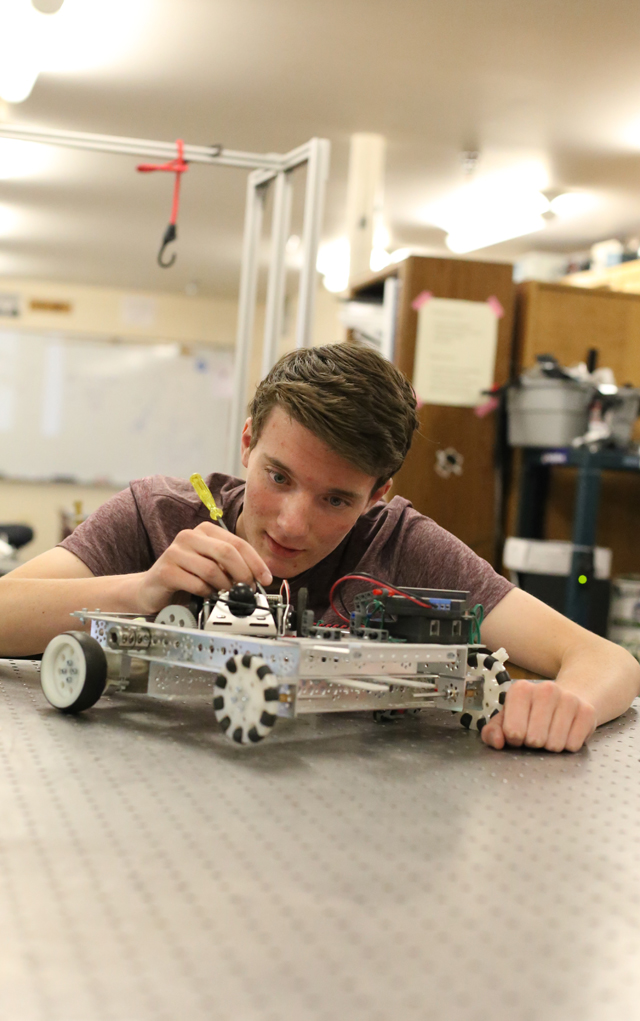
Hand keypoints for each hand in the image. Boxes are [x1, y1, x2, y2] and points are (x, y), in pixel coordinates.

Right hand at [133, 521, 272, 612]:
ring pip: (212, 569)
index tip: (266, 578)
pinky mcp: (166, 570)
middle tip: (249, 589)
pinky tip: (207, 595)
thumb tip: (258, 577)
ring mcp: (175, 552)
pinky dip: (207, 593)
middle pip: (226, 552)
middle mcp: (189, 536)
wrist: (152, 588)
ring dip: (224, 586)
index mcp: (204, 531)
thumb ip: (232, 565)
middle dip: (243, 574)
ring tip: (226, 594)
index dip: (255, 562)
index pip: (237, 542)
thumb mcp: (212, 566)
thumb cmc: (185, 576)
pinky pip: (196, 583)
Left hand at [481, 679, 596, 752]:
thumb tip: (497, 741)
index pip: (513, 730)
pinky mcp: (587, 711)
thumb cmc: (530, 714)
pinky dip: (568, 745)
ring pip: (555, 744)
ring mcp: (569, 699)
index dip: (514, 739)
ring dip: (551, 746)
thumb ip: (493, 731)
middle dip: (534, 743)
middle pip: (535, 739)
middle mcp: (546, 689)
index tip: (518, 733)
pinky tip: (565, 733)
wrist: (565, 699)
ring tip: (550, 733)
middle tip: (536, 734)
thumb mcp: (507, 719)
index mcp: (521, 689)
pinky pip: (573, 745)